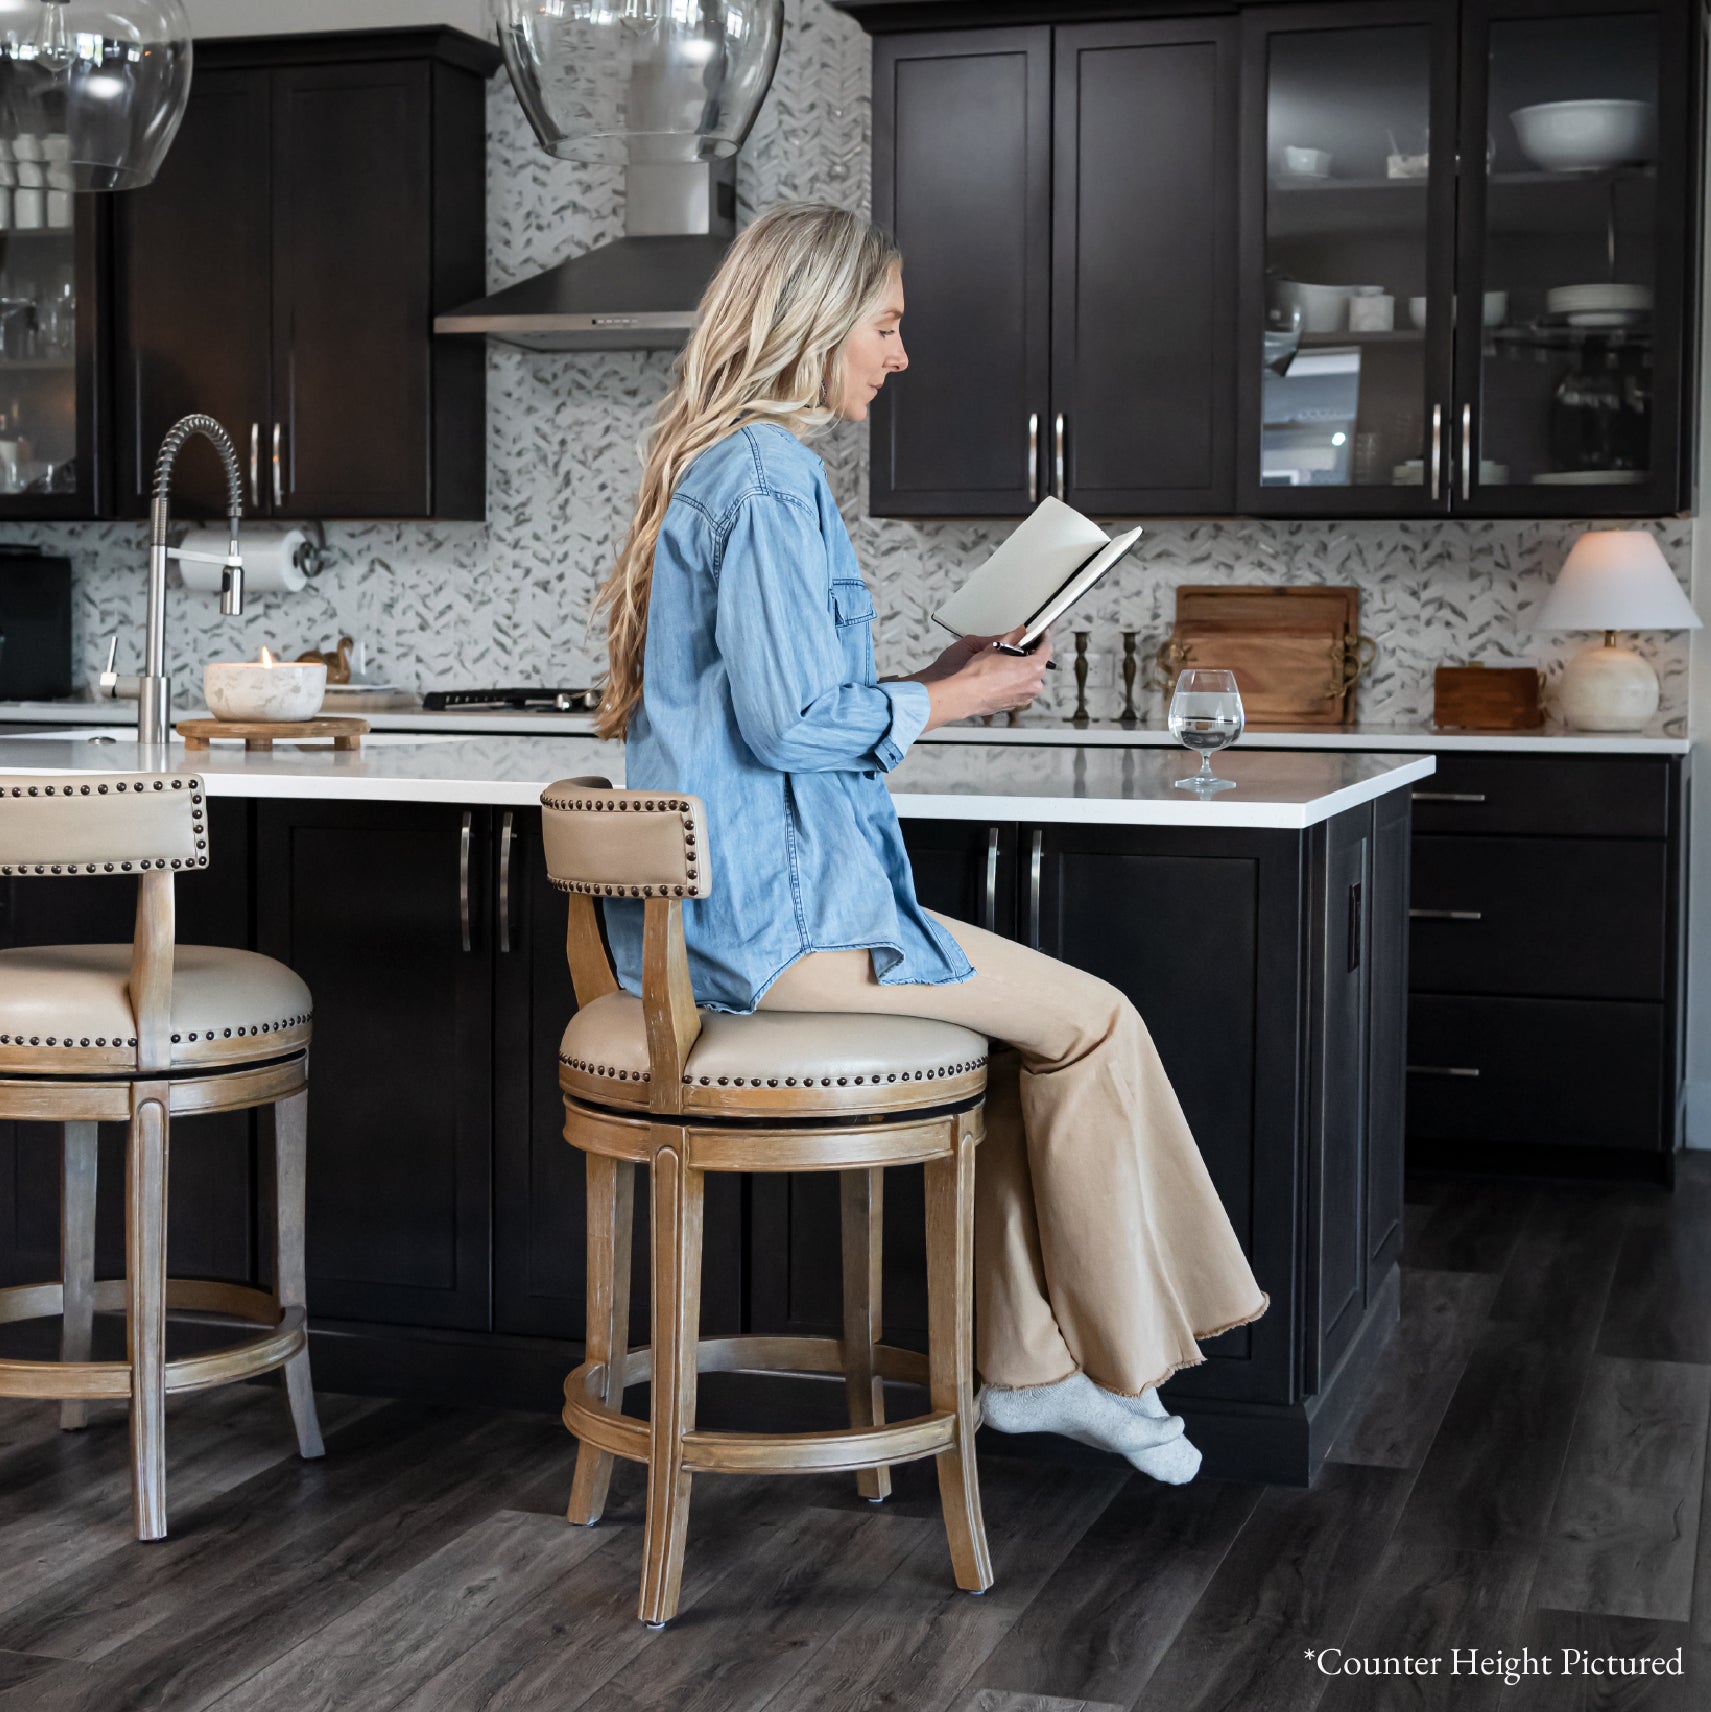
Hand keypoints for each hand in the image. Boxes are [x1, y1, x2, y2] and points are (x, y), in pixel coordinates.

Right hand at [925, 626, 1053, 726]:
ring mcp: (1025, 697)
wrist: (966, 695)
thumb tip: (1020, 631)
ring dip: (1022, 671)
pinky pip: (1020, 690)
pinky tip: (1002, 678)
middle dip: (1030, 656)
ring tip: (1006, 665)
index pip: (1046, 649)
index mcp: (1033, 668)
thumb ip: (1013, 637)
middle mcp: (1034, 685)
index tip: (1042, 634)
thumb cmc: (979, 674)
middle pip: (1038, 665)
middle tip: (1018, 649)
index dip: (1044, 639)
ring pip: (1029, 679)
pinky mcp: (1016, 705)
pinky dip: (1015, 683)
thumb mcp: (996, 648)